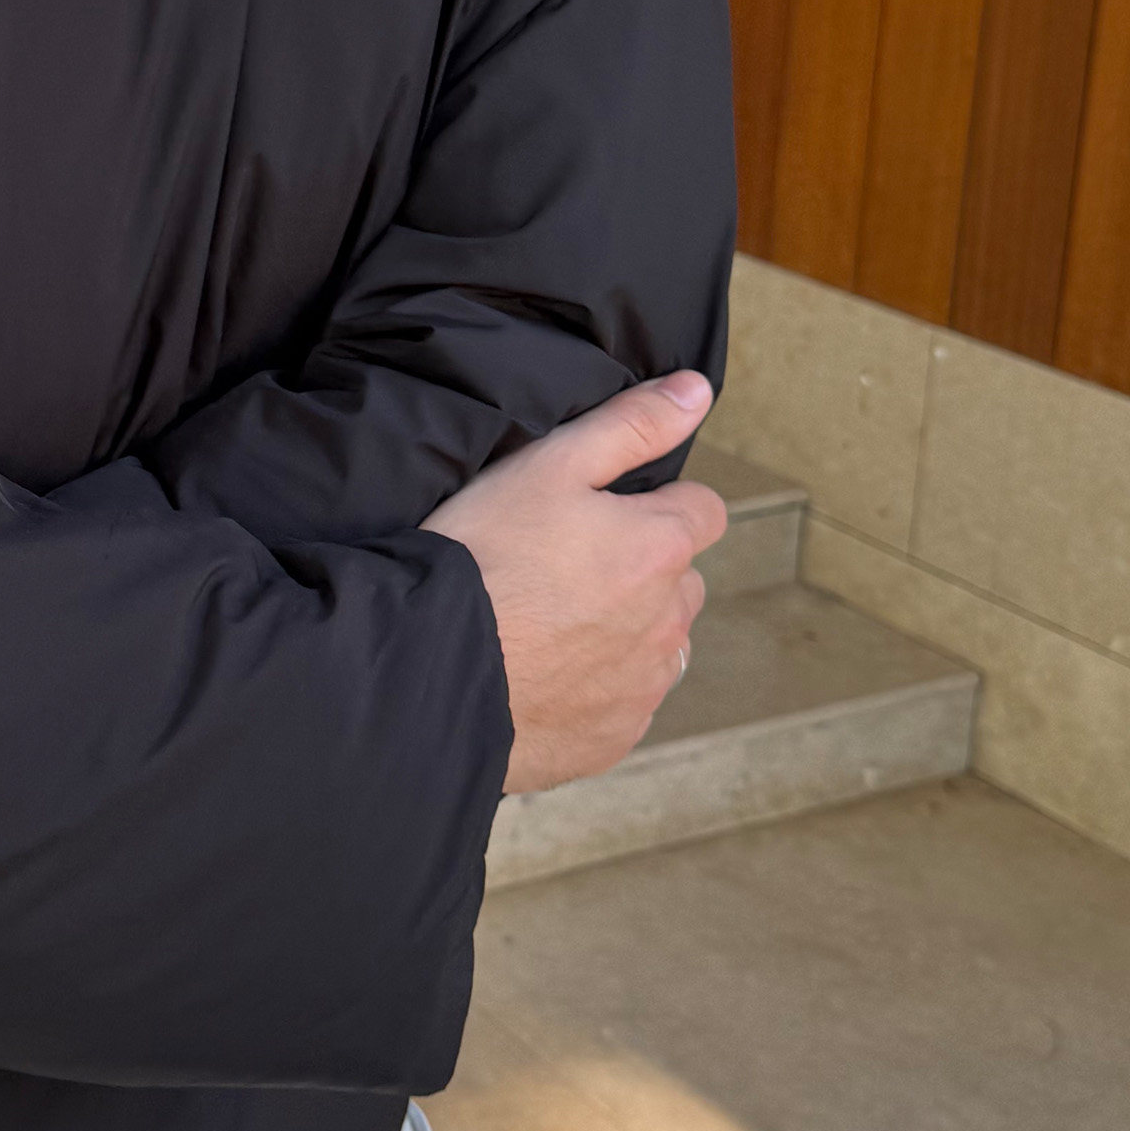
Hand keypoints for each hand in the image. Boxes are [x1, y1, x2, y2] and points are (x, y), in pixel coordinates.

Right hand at [421, 373, 726, 795]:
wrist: (427, 667)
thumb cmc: (482, 554)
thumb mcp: (547, 465)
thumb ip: (629, 426)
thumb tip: (697, 391)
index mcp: (661, 548)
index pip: (703, 510)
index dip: (654, 502)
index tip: (597, 511)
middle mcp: (669, 622)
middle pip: (680, 581)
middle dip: (640, 569)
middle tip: (559, 564)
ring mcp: (643, 688)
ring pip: (656, 645)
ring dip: (623, 631)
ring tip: (545, 620)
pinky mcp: (612, 739)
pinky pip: (622, 704)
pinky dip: (593, 687)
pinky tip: (537, 671)